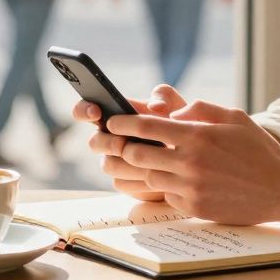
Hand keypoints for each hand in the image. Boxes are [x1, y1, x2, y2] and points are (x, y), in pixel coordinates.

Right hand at [74, 84, 186, 200]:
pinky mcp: (126, 182)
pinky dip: (136, 179)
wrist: (195, 157)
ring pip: (108, 165)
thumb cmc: (181, 124)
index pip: (87, 110)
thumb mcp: (175, 104)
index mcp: (116, 115)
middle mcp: (111, 139)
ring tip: (150, 162)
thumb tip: (155, 106)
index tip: (96, 111)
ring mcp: (117, 162)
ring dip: (126, 163)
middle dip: (107, 143)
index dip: (84, 110)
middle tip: (122, 144)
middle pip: (94, 142)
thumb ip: (164, 97)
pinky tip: (156, 177)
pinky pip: (121, 183)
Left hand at [106, 100, 279, 225]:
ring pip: (148, 178)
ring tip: (137, 160)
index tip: (111, 120)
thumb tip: (171, 115)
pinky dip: (163, 186)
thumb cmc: (258, 148)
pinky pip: (166, 195)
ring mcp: (191, 188)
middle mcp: (190, 162)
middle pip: (138, 155)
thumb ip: (200, 109)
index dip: (123, 123)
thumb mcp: (233, 116)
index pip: (147, 128)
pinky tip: (167, 179)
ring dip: (140, 169)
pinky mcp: (194, 207)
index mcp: (198, 136)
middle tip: (114, 142)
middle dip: (122, 147)